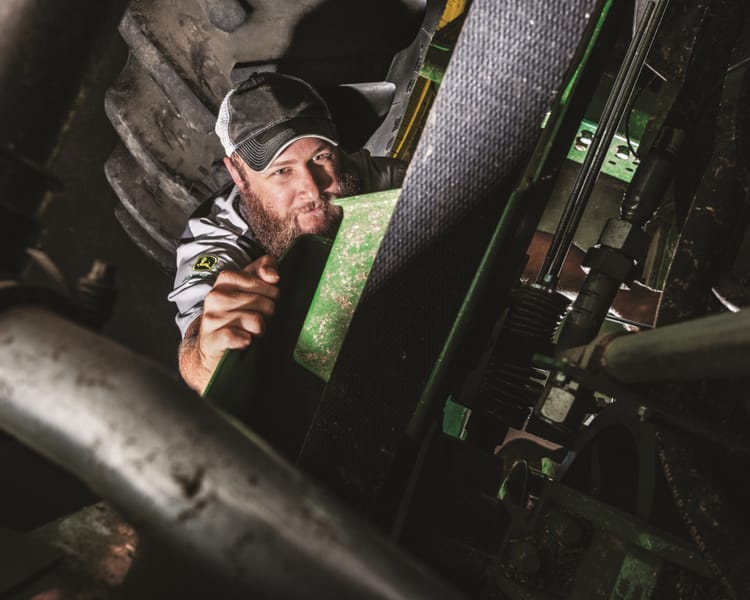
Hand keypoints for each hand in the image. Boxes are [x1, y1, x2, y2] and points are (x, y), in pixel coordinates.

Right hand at [197, 255, 279, 374]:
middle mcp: (216, 295)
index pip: (269, 284)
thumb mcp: (250, 288)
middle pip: (266, 303)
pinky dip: (247, 342)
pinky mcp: (213, 338)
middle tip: (255, 321)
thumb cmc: (237, 316)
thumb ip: (264, 270)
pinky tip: (243, 342)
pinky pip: (243, 338)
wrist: (212, 348)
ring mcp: (213, 317)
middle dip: (267, 316)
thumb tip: (273, 276)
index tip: (262, 303)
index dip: (272, 297)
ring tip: (249, 331)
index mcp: (226, 279)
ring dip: (258, 331)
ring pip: (257, 321)